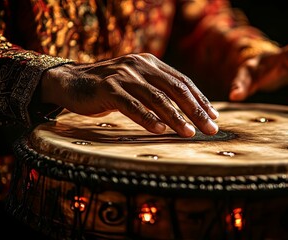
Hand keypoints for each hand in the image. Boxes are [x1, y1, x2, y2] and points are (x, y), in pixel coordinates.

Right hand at [40, 53, 218, 137]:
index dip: (200, 100)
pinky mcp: (108, 88)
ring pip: (156, 98)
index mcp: (151, 63)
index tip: (214, 117)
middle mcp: (140, 65)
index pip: (182, 82)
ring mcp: (124, 75)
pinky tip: (160, 131)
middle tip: (210, 128)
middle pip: (175, 89)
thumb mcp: (136, 83)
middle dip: (196, 111)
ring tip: (189, 133)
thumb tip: (186, 111)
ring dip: (175, 117)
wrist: (72, 81)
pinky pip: (132, 106)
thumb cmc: (109, 87)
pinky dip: (147, 119)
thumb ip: (157, 90)